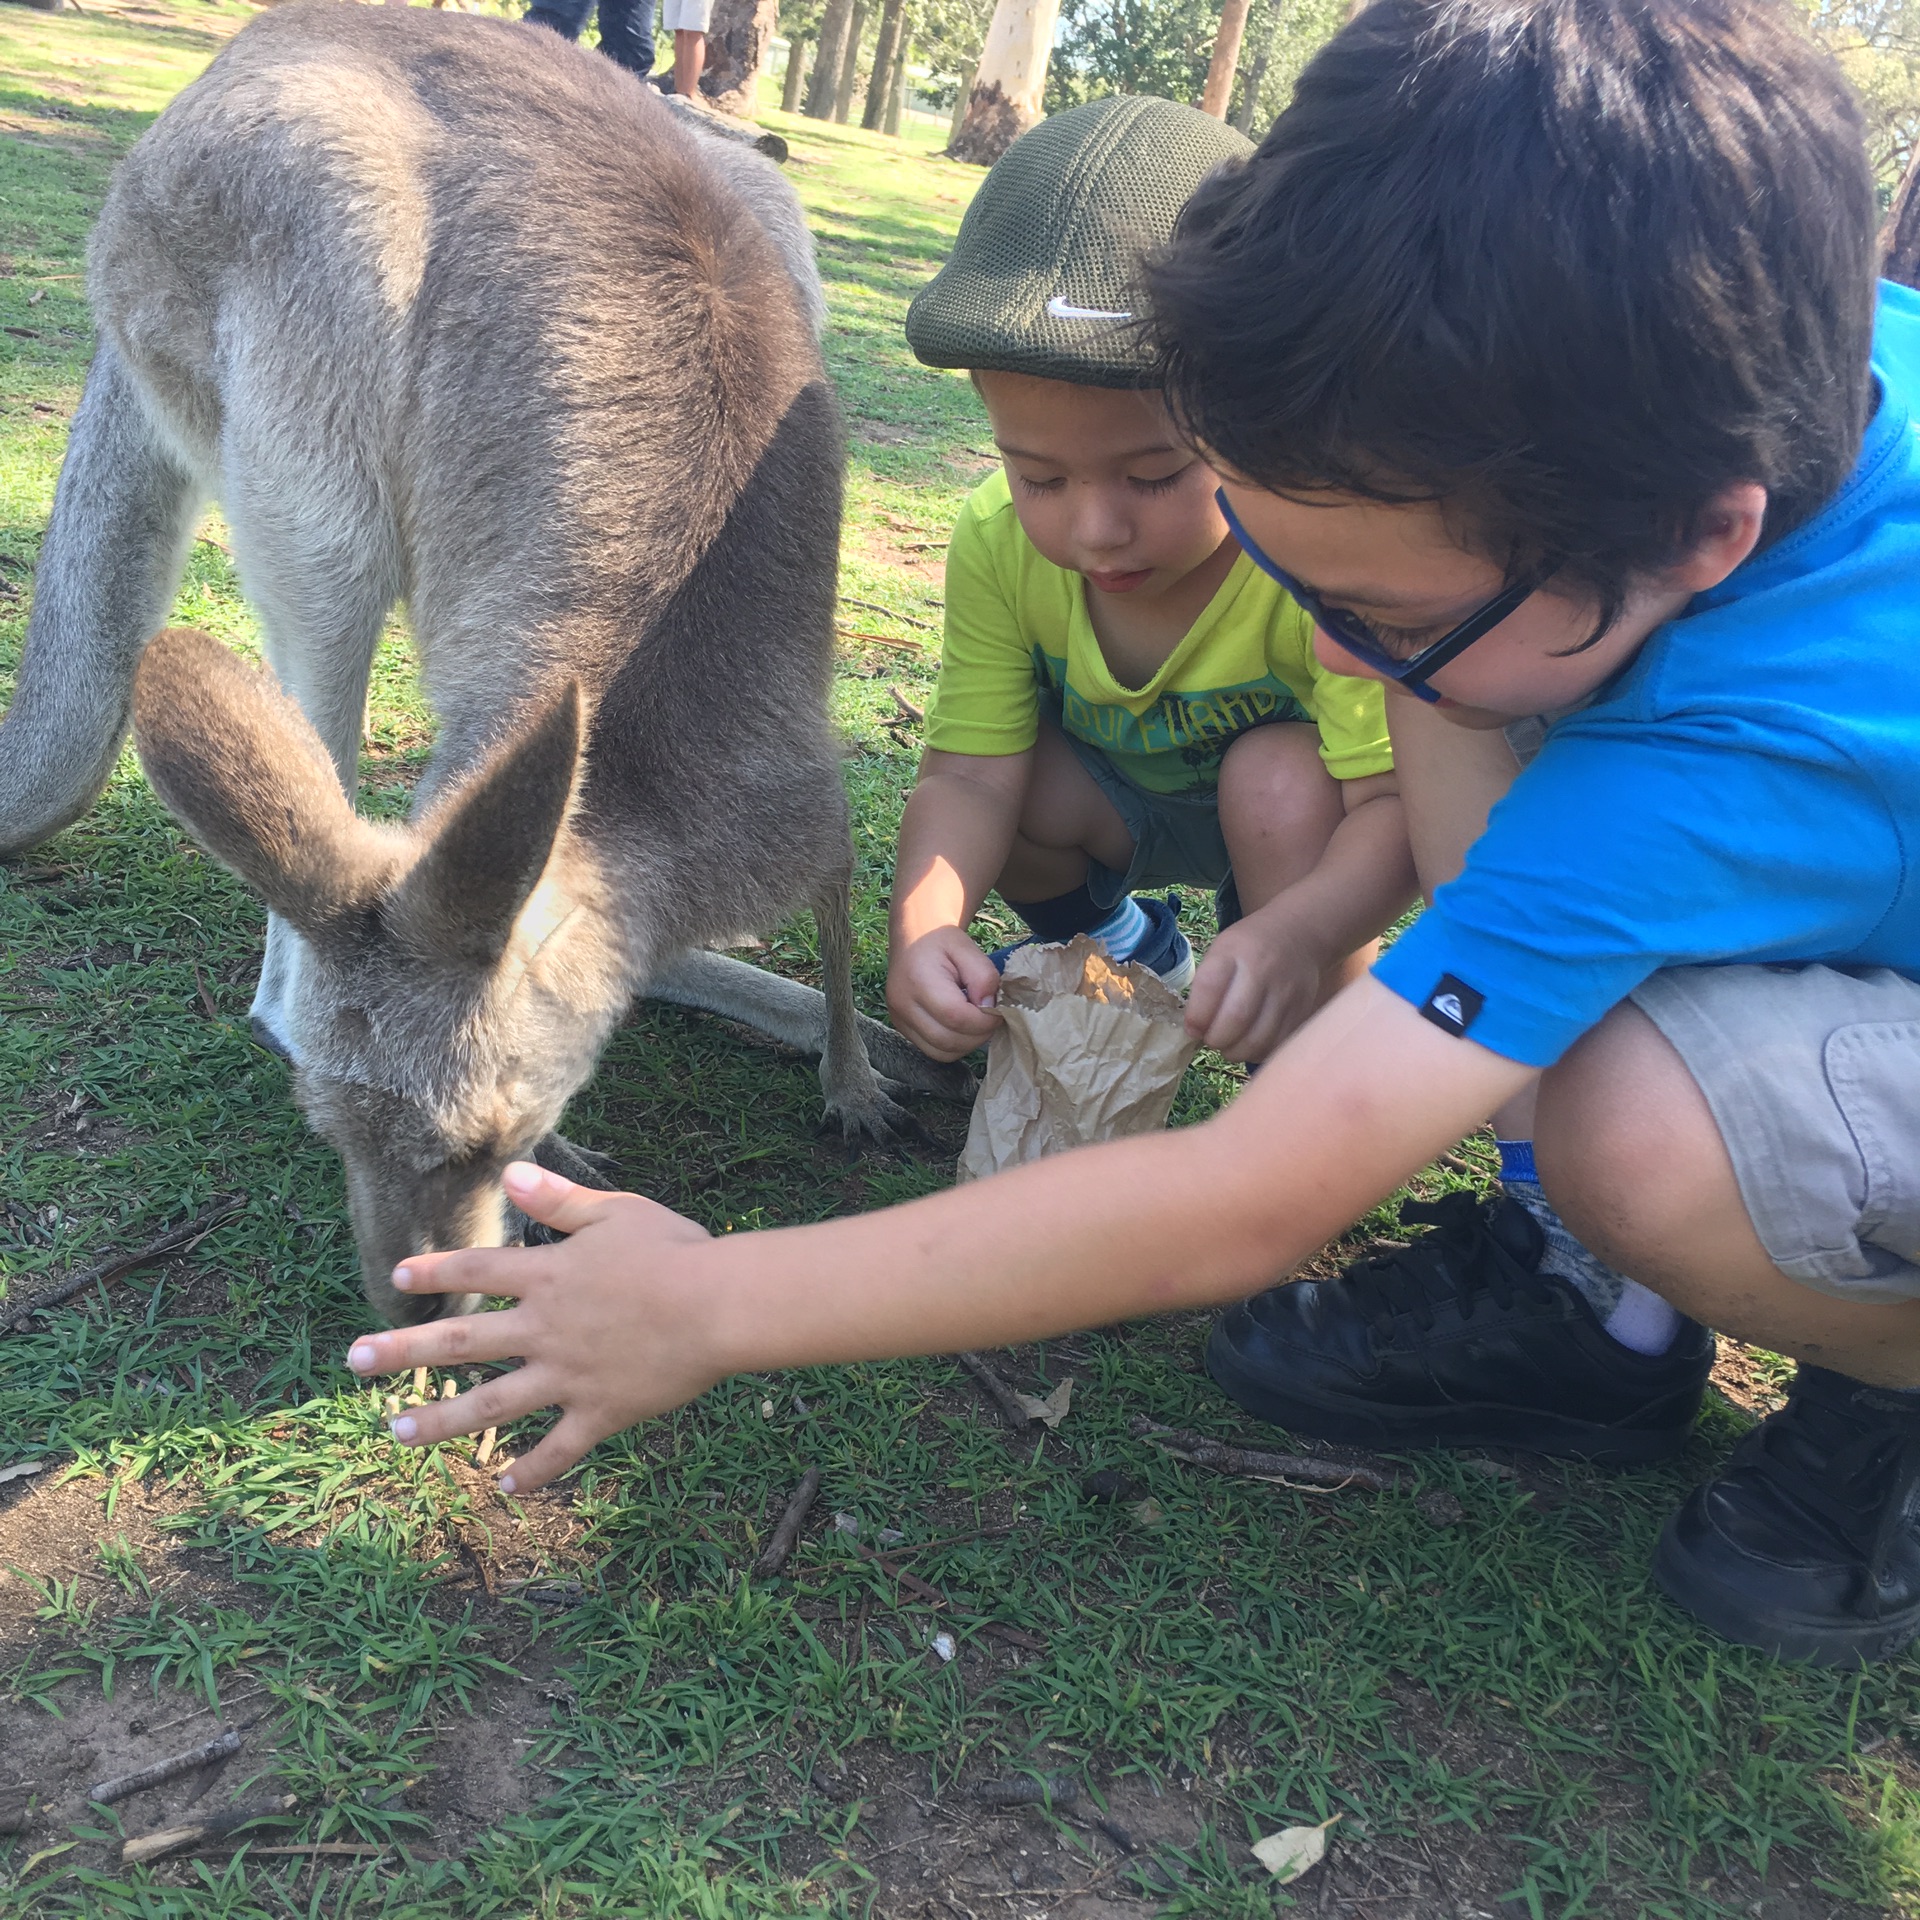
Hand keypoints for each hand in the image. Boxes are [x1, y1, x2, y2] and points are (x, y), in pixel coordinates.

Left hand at [344, 1164, 719, 1493]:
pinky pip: (560, 1449)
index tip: (398, 1278)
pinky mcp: (600, 1412)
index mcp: (550, 1276)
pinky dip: (534, 1472)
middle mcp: (546, 1329)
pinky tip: (505, 1487)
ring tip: (398, 1432)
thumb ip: (559, 1199)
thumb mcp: (616, 1211)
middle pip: (462, 1343)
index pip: (478, 1273)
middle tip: (353, 1362)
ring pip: (493, 1405)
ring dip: (442, 1420)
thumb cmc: (675, 1251)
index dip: (436, 1273)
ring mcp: (568, 1376)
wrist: (718, 1306)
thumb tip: (511, 1174)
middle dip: (403, 1352)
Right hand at [886, 924, 1002, 1060]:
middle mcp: (903, 1004)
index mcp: (918, 980)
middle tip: (991, 1018)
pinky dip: (953, 1045)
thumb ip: (983, 976)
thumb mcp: (968, 948)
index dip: (983, 1021)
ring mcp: (899, 1020)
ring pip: (941, 1052)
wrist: (913, 938)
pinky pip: (933, 1051)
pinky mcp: (902, 1028)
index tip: (998, 1011)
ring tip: (976, 1022)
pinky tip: (962, 1026)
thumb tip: (988, 1008)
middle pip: (947, 1040)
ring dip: (967, 1044)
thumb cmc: (941, 941)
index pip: (955, 1016)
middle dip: (978, 1035)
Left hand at [1185, 916, 1325, 1063]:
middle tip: (1211, 1039)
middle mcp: (1264, 971)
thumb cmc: (1248, 948)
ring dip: (1235, 1051)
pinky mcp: (1302, 1012)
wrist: (1298, 937)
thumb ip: (1205, 986)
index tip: (1192, 1028)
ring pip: (1258, 1039)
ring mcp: (1286, 993)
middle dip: (1216, 1039)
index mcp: (1235, 951)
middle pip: (1236, 1018)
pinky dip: (1256, 1053)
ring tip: (1228, 1044)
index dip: (1196, 1016)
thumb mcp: (1221, 951)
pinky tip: (1249, 1044)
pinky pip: (1275, 1045)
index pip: (1210, 987)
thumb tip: (1195, 1031)